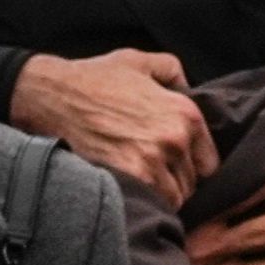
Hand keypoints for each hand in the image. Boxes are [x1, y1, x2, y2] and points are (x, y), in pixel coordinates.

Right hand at [11, 49, 218, 207]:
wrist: (54, 96)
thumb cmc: (96, 78)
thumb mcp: (142, 61)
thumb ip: (174, 72)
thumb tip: (188, 89)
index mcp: (186, 113)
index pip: (210, 162)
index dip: (194, 166)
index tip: (180, 167)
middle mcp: (176, 138)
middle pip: (192, 182)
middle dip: (177, 181)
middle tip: (157, 176)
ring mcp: (153, 160)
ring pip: (175, 198)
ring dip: (162, 195)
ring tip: (145, 186)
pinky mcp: (129, 176)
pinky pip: (153, 203)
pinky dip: (147, 202)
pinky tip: (134, 191)